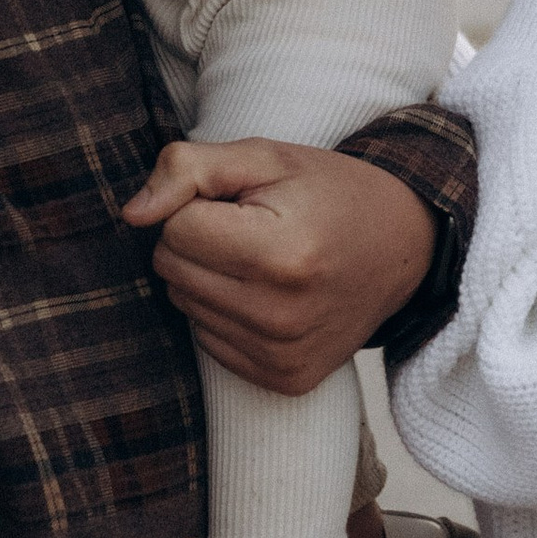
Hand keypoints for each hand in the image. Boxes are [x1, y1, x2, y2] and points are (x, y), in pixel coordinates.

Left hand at [121, 141, 438, 394]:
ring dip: (211, 278)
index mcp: (281, 254)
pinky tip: (270, 294)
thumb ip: (189, 170)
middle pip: (172, 270)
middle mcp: (281, 315)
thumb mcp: (265, 157)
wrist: (405, 246)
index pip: (173, 230)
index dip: (198, 204)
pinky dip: (228, 314)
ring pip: (185, 306)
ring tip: (265, 259)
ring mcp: (283, 355)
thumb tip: (131, 214)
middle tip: (255, 228)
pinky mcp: (285, 380)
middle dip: (198, 240)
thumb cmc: (329, 193)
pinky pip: (209, 342)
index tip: (244, 202)